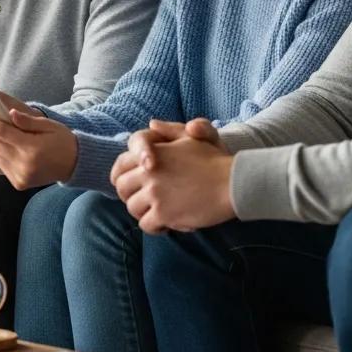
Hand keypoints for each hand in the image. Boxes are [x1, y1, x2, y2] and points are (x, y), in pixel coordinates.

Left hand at [0, 93, 75, 189]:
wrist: (75, 164)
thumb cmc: (62, 140)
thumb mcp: (49, 125)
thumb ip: (27, 120)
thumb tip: (9, 112)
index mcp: (31, 148)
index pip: (1, 132)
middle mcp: (23, 164)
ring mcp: (20, 176)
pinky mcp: (19, 182)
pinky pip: (0, 164)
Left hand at [110, 118, 234, 233]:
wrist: (231, 183)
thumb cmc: (213, 160)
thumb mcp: (190, 138)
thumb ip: (169, 131)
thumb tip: (152, 124)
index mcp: (152, 153)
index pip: (120, 165)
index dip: (120, 176)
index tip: (130, 186)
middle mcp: (148, 173)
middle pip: (122, 188)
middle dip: (129, 196)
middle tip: (143, 202)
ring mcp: (154, 193)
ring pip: (132, 208)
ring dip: (142, 212)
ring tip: (156, 214)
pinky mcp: (164, 213)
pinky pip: (146, 225)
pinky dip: (154, 227)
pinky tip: (166, 225)